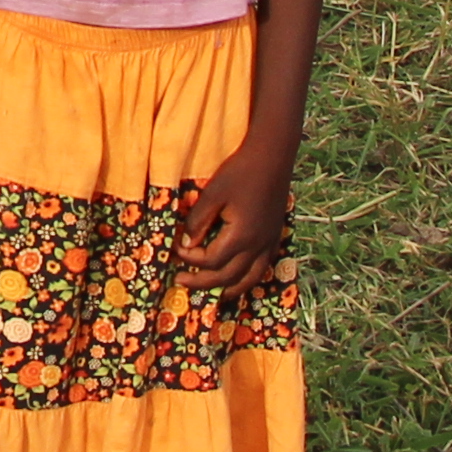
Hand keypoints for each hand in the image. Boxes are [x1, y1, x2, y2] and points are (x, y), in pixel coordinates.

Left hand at [176, 143, 295, 294]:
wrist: (272, 158)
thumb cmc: (239, 172)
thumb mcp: (213, 194)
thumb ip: (199, 221)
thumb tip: (186, 246)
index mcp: (241, 236)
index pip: (211, 260)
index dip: (190, 259)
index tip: (175, 249)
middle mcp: (258, 246)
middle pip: (229, 276)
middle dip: (203, 281)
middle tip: (181, 281)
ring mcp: (269, 243)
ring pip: (250, 278)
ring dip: (230, 288)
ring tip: (214, 294)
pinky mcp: (275, 236)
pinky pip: (263, 267)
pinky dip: (249, 278)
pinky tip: (240, 277)